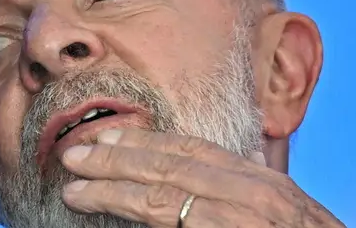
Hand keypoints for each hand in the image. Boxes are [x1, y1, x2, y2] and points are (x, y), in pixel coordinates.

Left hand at [60, 128, 344, 227]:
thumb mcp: (281, 217)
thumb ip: (238, 200)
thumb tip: (196, 199)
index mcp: (263, 182)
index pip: (195, 150)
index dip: (148, 141)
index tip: (111, 136)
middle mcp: (254, 194)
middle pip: (172, 165)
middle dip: (119, 157)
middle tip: (75, 155)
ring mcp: (244, 219)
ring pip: (164, 196)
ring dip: (114, 188)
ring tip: (74, 185)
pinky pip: (172, 222)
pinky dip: (137, 215)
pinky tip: (105, 213)